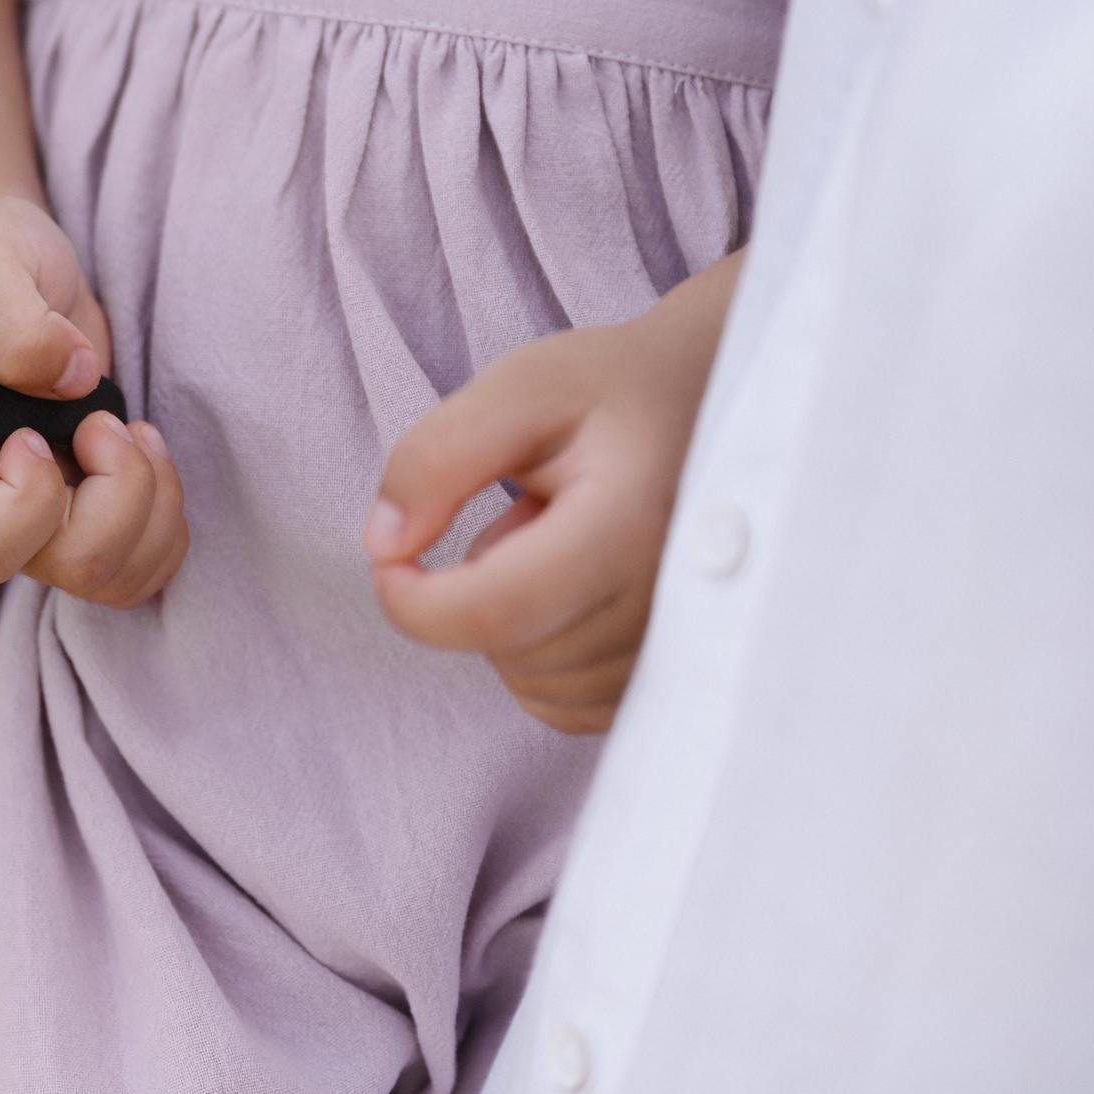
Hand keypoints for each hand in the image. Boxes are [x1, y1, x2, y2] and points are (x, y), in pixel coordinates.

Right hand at [0, 195, 186, 607]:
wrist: (12, 267)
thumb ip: (12, 324)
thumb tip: (73, 379)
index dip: (34, 500)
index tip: (35, 431)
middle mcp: (0, 508)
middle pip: (74, 566)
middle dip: (120, 492)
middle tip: (105, 421)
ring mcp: (54, 518)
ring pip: (120, 577)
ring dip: (154, 506)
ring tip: (136, 435)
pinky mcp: (101, 509)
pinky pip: (150, 562)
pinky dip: (170, 517)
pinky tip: (149, 453)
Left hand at [364, 254, 741, 732]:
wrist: (710, 405)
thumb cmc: (611, 392)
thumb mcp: (517, 389)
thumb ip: (437, 458)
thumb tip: (384, 547)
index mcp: (630, 522)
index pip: (496, 610)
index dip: (414, 602)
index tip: (391, 558)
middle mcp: (670, 601)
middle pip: (508, 649)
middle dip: (474, 591)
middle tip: (526, 513)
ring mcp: (682, 649)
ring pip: (532, 684)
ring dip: (510, 622)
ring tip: (560, 543)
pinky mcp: (674, 678)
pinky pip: (563, 705)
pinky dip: (538, 655)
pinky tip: (573, 587)